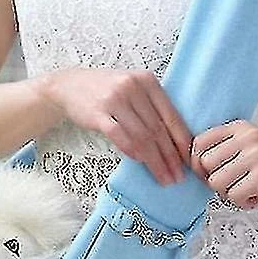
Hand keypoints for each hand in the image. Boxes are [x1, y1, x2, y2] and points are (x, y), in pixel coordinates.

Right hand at [36, 67, 192, 186]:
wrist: (69, 86)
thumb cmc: (106, 92)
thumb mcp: (133, 90)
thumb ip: (152, 108)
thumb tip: (176, 141)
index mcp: (147, 81)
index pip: (171, 116)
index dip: (181, 141)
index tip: (188, 161)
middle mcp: (133, 87)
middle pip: (157, 129)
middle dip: (170, 157)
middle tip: (177, 176)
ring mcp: (115, 99)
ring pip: (141, 136)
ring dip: (154, 161)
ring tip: (163, 177)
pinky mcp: (98, 113)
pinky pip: (120, 136)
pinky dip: (132, 151)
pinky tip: (140, 162)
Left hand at [187, 118, 257, 219]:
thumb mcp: (240, 156)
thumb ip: (217, 154)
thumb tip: (186, 163)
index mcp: (239, 128)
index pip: (199, 143)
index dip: (196, 164)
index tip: (210, 174)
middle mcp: (249, 136)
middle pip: (205, 164)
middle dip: (214, 181)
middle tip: (233, 184)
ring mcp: (257, 154)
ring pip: (216, 181)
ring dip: (228, 194)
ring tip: (246, 190)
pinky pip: (233, 195)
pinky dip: (241, 203)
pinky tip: (255, 197)